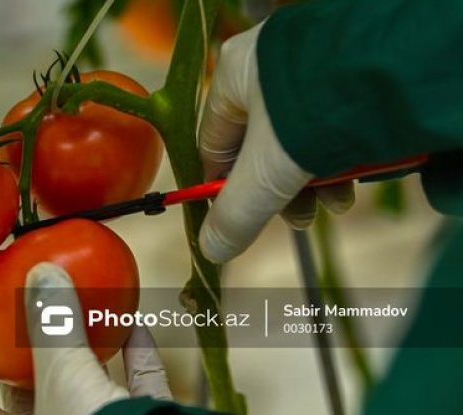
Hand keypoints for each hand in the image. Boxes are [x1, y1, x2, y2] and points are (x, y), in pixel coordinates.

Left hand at [0, 262, 170, 414]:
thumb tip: (41, 272)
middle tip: (30, 305)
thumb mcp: (63, 377)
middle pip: (28, 389)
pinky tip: (135, 323)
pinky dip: (136, 357)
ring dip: (89, 344)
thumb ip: (51, 324)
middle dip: (31, 344)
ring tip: (84, 304)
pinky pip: (134, 390)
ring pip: (86, 387)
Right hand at [198, 22, 354, 262]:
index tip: (238, 221)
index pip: (213, 145)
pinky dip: (339, 157)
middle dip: (280, 191)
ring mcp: (307, 68)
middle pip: (260, 148)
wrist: (391, 67)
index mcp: (233, 76)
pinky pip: (330, 126)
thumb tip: (212, 250)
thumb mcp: (266, 173)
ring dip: (315, 181)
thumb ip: (236, 214)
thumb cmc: (310, 113)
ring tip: (337, 203)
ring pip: (298, 140)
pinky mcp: (346, 76)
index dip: (223, 190)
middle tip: (300, 218)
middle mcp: (267, 67)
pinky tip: (355, 179)